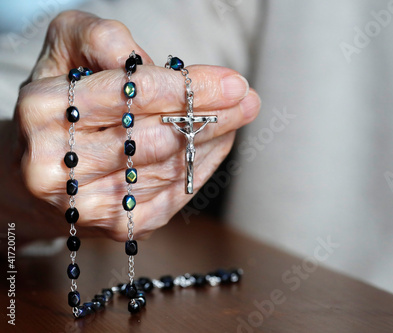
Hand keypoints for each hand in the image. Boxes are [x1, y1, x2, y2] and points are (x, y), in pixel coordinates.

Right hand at [4, 11, 259, 242]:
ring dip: (212, 142)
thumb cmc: (62, 100)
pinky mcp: (112, 226)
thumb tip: (157, 63)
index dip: (187, 88)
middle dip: (209, 117)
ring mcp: (84, 203)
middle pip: (153, 138)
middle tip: (248, 100)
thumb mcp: (70, 48)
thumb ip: (103, 39)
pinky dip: (200, 169)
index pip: (130, 95)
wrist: (39, 165)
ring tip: (238, 117)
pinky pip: (171, 198)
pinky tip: (218, 145)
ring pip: (168, 169)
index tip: (233, 82)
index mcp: (44, 109)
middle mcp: (56, 164)